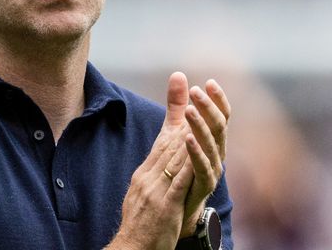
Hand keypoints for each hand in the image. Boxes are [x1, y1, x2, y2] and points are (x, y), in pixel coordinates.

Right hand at [105, 76, 197, 248]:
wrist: (131, 248)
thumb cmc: (139, 225)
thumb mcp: (143, 195)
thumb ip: (154, 175)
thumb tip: (161, 160)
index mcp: (143, 175)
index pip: (162, 144)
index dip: (177, 122)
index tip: (190, 104)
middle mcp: (147, 178)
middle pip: (169, 144)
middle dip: (185, 119)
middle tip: (199, 97)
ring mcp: (155, 191)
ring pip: (175, 157)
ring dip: (189, 134)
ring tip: (200, 114)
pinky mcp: (165, 206)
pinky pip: (179, 182)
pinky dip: (188, 164)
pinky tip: (197, 150)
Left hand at [178, 75, 230, 236]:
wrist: (175, 208)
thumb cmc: (178, 166)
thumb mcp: (174, 130)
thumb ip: (177, 104)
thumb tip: (178, 74)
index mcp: (212, 140)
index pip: (221, 116)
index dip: (217, 100)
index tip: (209, 82)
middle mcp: (217, 154)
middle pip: (218, 127)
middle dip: (209, 107)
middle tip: (197, 91)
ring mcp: (212, 170)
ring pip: (212, 146)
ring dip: (201, 126)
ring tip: (190, 110)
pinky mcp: (202, 187)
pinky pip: (202, 168)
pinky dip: (196, 152)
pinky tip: (187, 138)